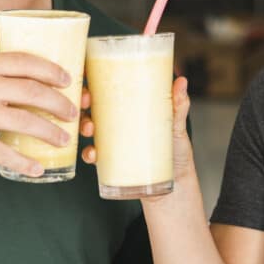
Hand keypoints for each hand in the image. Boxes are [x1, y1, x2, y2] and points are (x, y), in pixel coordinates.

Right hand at [0, 52, 74, 176]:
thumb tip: (30, 78)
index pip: (25, 61)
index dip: (52, 70)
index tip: (69, 80)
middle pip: (33, 92)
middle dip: (59, 104)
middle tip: (73, 113)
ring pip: (26, 122)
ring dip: (50, 132)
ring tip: (63, 139)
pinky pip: (5, 153)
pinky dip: (24, 162)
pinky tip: (37, 167)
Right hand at [81, 76, 195, 182]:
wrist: (176, 182)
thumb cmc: (176, 149)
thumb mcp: (176, 124)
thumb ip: (178, 105)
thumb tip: (182, 81)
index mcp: (129, 109)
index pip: (105, 91)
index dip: (92, 84)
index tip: (90, 82)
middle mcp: (116, 124)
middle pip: (91, 108)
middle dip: (81, 103)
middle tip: (86, 103)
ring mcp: (112, 142)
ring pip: (88, 129)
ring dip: (83, 126)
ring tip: (90, 129)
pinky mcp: (111, 162)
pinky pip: (93, 156)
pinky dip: (89, 154)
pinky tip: (93, 154)